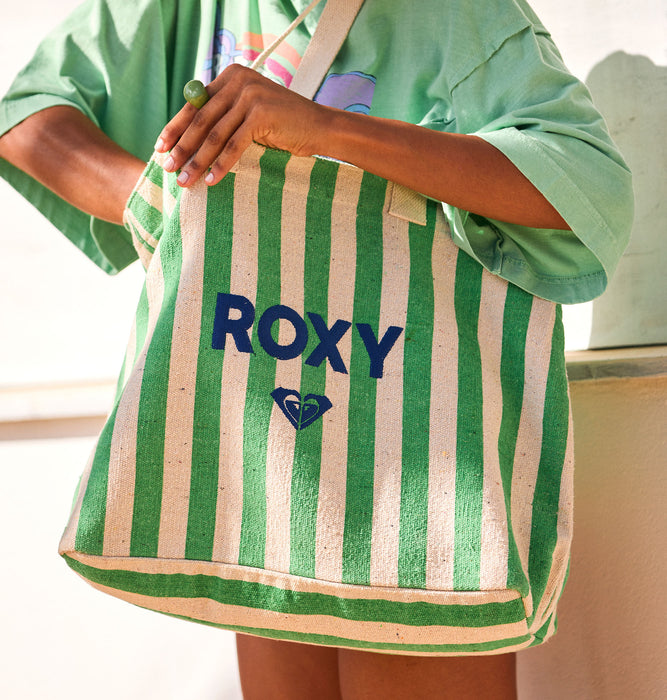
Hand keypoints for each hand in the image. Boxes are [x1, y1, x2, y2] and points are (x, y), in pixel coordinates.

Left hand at [154, 64, 330, 186]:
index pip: (195, 105)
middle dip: (182, 148)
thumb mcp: (249, 114)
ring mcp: (250, 95)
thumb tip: (188, 138)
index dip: (175, 128)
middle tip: (168, 169)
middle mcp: (238, 80)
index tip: (160, 148)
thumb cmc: (284, 126)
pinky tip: (212, 181)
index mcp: (231, 76)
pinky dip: (222, 165)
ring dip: (198, 161)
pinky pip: (234, 145)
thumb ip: (224, 115)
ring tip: (186, 180)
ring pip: (215, 135)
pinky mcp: (261, 113)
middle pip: (201, 119)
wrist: (320, 127)